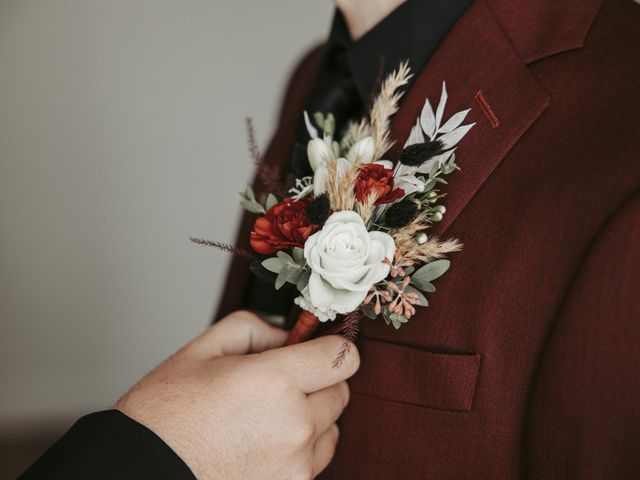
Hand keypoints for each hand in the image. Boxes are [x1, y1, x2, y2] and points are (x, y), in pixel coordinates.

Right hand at [115, 311, 359, 479]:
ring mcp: (296, 463)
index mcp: (275, 381)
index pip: (342, 356)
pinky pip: (317, 458)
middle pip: (341, 391)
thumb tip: (287, 335)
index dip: (331, 347)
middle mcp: (294, 424)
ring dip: (313, 416)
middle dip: (318, 381)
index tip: (316, 349)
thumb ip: (254, 328)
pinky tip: (265, 442)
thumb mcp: (202, 349)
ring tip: (267, 417)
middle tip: (280, 383)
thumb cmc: (166, 414)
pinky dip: (303, 447)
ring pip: (332, 426)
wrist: (142, 471)